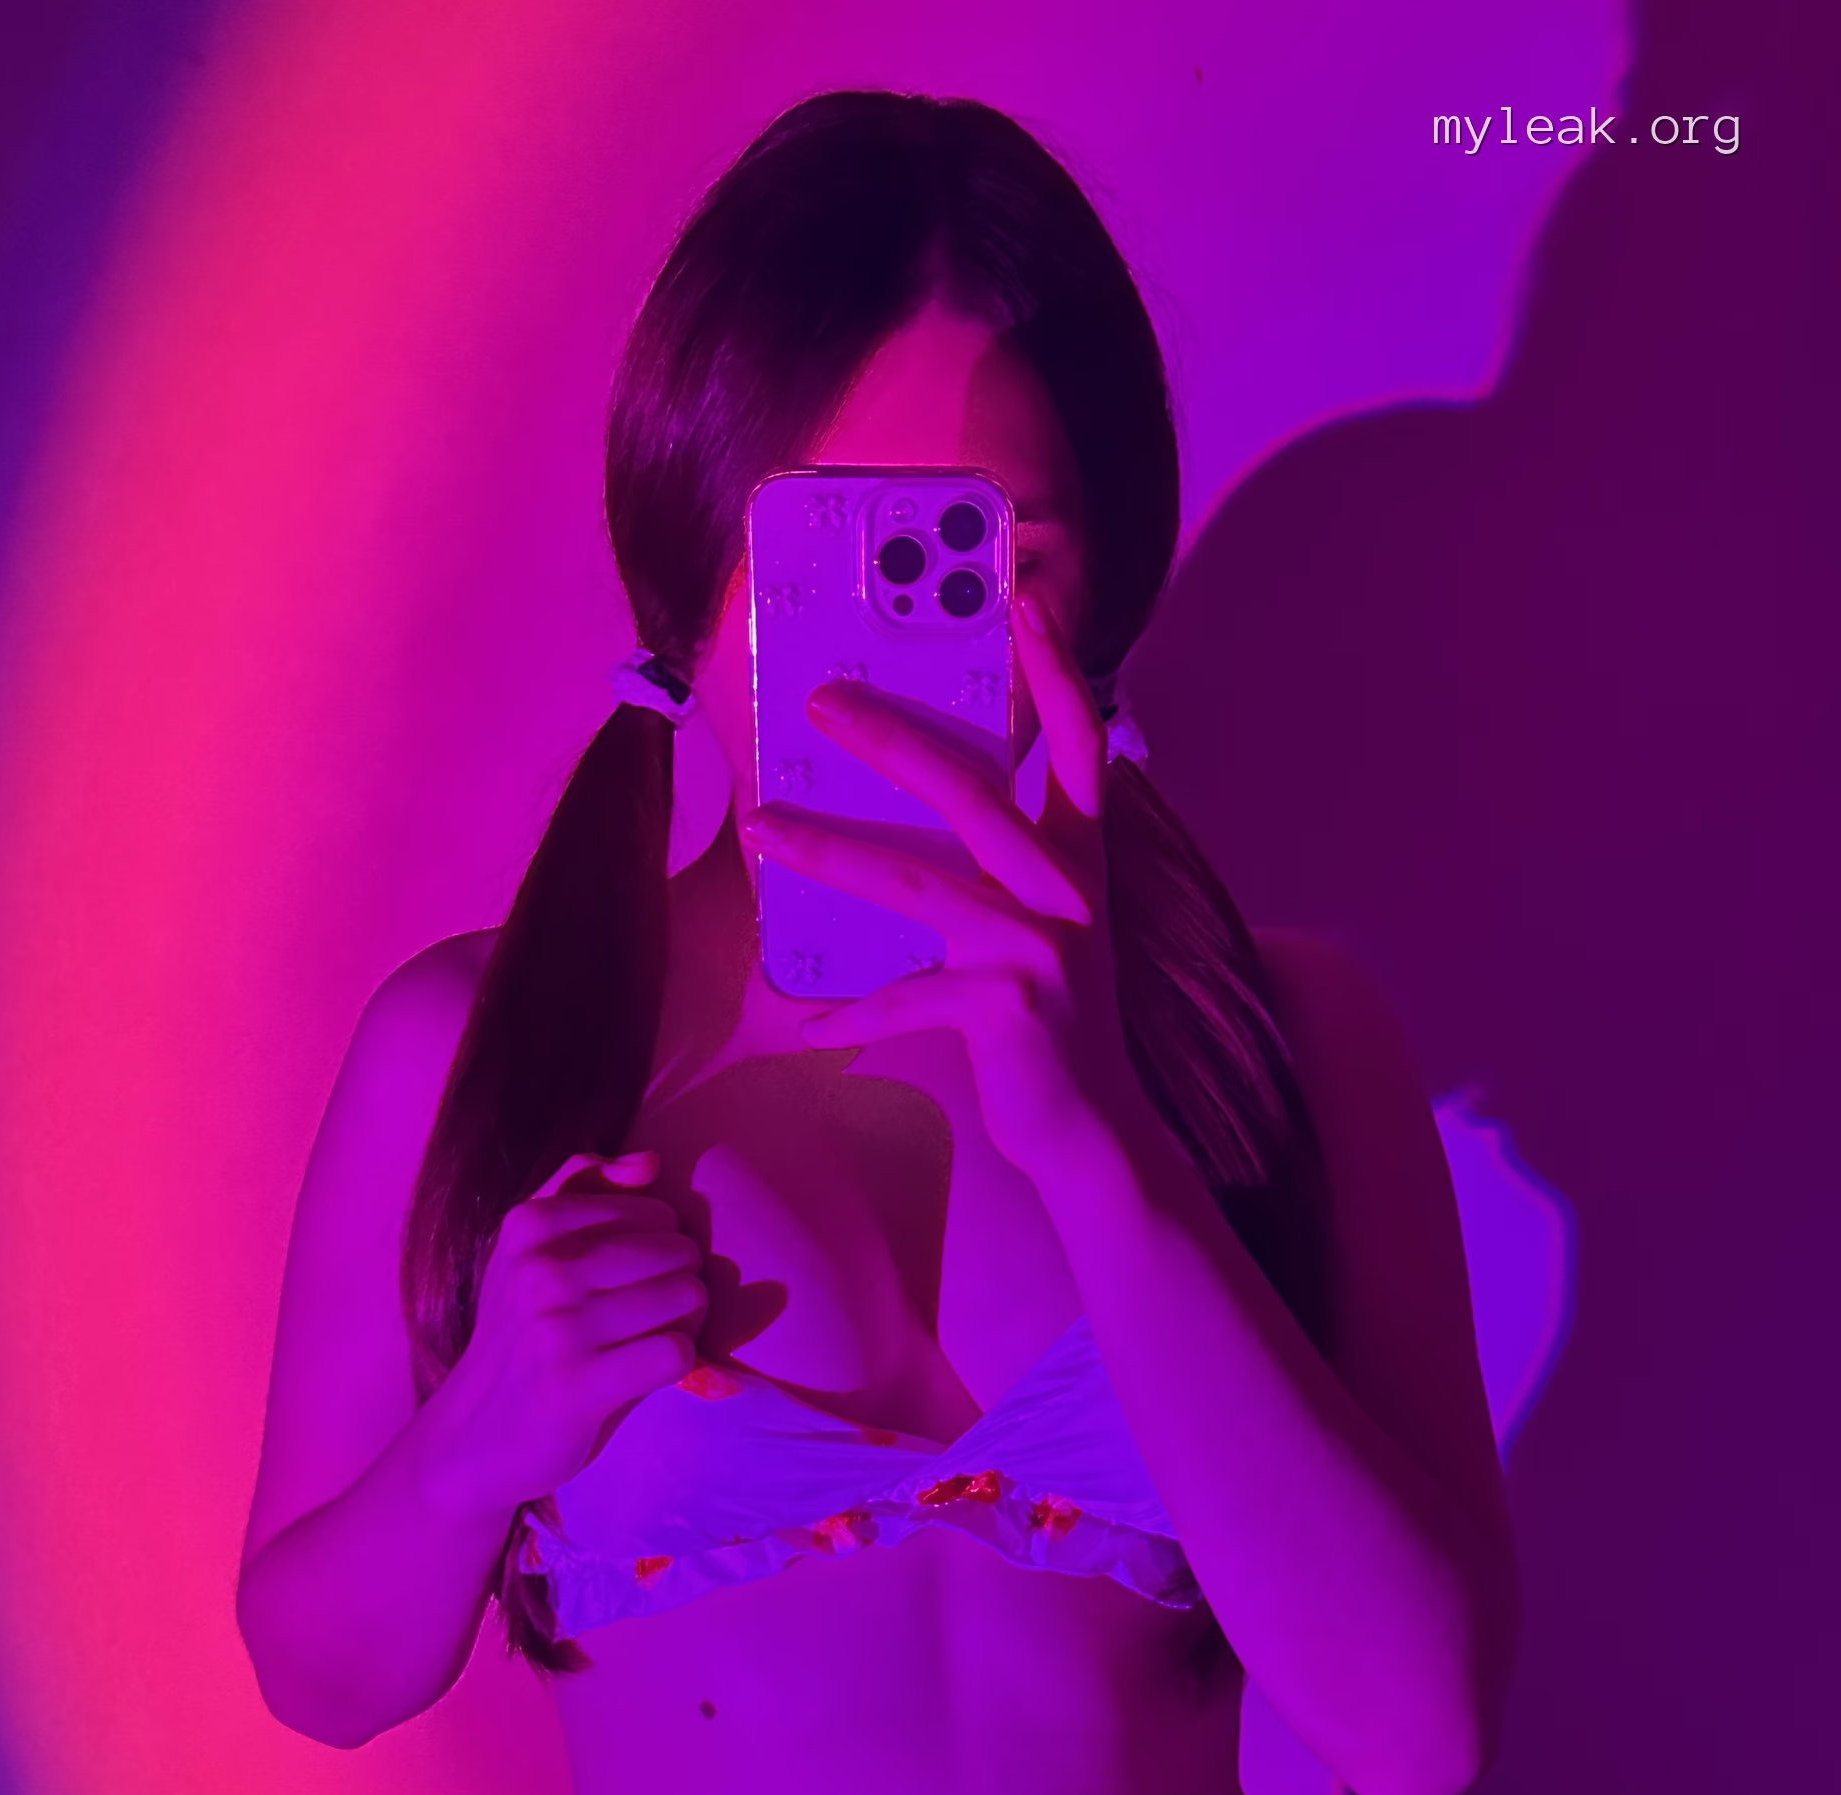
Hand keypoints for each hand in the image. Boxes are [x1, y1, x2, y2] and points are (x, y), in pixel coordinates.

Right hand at [436, 1150, 706, 1509]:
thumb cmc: (518, 1336)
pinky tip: (646, 1372)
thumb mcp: (527, 1251)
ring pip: (686, 1298)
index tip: (631, 1282)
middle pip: (679, 1252)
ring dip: (684, 1324)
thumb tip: (651, 1163)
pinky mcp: (579, 1385)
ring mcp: (559, 1327)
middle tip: (646, 1318)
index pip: (656, 1211)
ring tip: (648, 1341)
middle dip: (679, 1284)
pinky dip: (677, 1364)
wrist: (474, 1434)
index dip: (662, 1248)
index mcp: (531, 1223)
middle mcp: (542, 1268)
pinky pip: (676, 1352)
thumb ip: (581, 1189)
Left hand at [739, 592, 1146, 1177]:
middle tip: (820, 699)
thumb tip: (900, 819)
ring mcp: (1039, 946)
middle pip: (973, 792)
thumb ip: (999, 874)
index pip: (1080, 744)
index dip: (1056, 672)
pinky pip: (905, 998)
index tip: (1021, 600)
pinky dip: (850, 1015)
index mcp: (1079, 860)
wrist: (1096, 1132)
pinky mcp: (1006, 1006)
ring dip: (828, 852)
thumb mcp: (1040, 934)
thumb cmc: (1051, 1026)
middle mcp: (1067, 891)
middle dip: (892, 739)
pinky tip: (804, 1025)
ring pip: (916, 882)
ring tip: (761, 827)